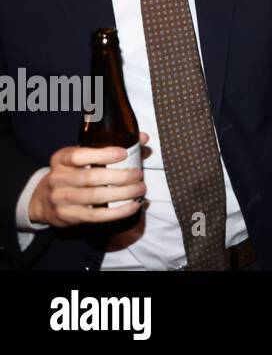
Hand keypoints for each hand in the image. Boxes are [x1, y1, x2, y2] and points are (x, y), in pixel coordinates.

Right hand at [28, 135, 149, 227]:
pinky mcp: (69, 216)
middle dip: (120, 176)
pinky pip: (97, 216)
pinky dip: (118, 212)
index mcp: (61, 159)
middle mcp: (58, 178)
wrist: (44, 200)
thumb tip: (144, 138)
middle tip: (139, 175)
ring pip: (96, 197)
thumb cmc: (73, 172)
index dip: (102, 154)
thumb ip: (111, 146)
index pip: (78, 156)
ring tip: (140, 189)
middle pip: (91, 177)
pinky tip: (133, 206)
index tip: (124, 153)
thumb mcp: (82, 157)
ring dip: (123, 193)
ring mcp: (61, 199)